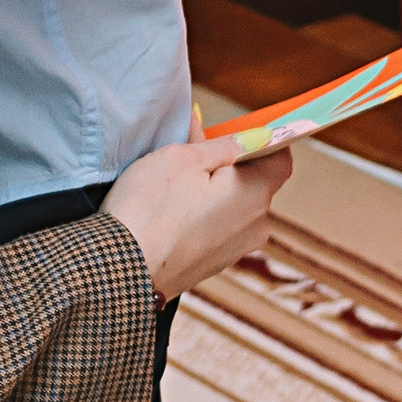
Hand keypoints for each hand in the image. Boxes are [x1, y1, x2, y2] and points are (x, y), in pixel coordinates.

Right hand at [105, 127, 291, 304]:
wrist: (121, 270)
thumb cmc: (150, 210)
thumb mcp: (181, 158)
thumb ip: (219, 145)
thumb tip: (241, 135)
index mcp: (255, 195)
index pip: (281, 159)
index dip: (263, 140)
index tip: (237, 131)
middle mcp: (256, 226)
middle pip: (255, 183)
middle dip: (230, 163)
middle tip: (194, 148)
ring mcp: (235, 249)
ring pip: (235, 206)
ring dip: (215, 189)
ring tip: (178, 181)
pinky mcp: (213, 265)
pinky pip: (219, 227)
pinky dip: (204, 213)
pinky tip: (173, 207)